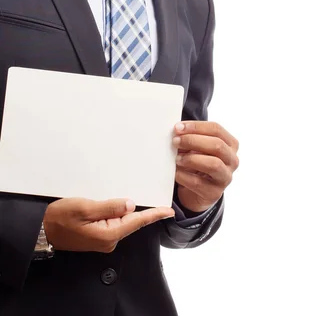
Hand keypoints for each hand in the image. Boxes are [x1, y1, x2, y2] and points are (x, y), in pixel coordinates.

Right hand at [43, 197, 174, 252]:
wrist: (42, 229)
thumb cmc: (60, 217)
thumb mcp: (85, 208)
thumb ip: (110, 206)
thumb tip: (131, 204)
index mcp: (109, 234)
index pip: (138, 222)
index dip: (155, 215)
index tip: (170, 211)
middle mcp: (109, 240)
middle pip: (132, 221)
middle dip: (143, 209)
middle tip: (154, 193)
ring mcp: (104, 239)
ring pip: (123, 221)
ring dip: (129, 210)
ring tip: (137, 195)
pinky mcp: (98, 236)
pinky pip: (115, 222)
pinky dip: (119, 212)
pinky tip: (121, 204)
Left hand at [173, 121, 239, 212]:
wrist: (198, 192)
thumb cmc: (198, 164)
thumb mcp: (199, 148)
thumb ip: (193, 138)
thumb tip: (178, 131)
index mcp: (230, 144)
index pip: (216, 129)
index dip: (196, 127)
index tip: (178, 127)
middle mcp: (232, 160)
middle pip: (217, 145)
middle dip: (193, 141)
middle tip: (176, 141)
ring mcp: (225, 177)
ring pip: (213, 164)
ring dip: (191, 159)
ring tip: (177, 158)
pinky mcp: (215, 193)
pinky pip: (199, 183)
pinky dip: (184, 176)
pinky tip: (176, 173)